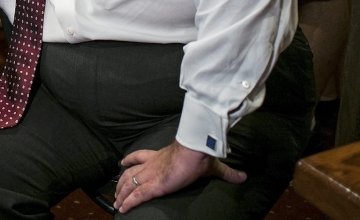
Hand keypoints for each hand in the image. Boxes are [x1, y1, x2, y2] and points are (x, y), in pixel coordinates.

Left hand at [114, 141, 245, 213]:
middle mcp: (151, 164)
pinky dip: (128, 202)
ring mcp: (151, 175)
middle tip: (116, 190)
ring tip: (117, 202)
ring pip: (129, 184)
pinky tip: (122, 208)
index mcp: (159, 156)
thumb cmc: (200, 154)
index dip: (130, 159)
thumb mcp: (211, 164)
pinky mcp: (154, 186)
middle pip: (130, 172)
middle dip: (121, 182)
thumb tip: (243, 176)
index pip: (140, 156)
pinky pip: (136, 195)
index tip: (122, 162)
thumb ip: (225, 172)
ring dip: (121, 193)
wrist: (195, 151)